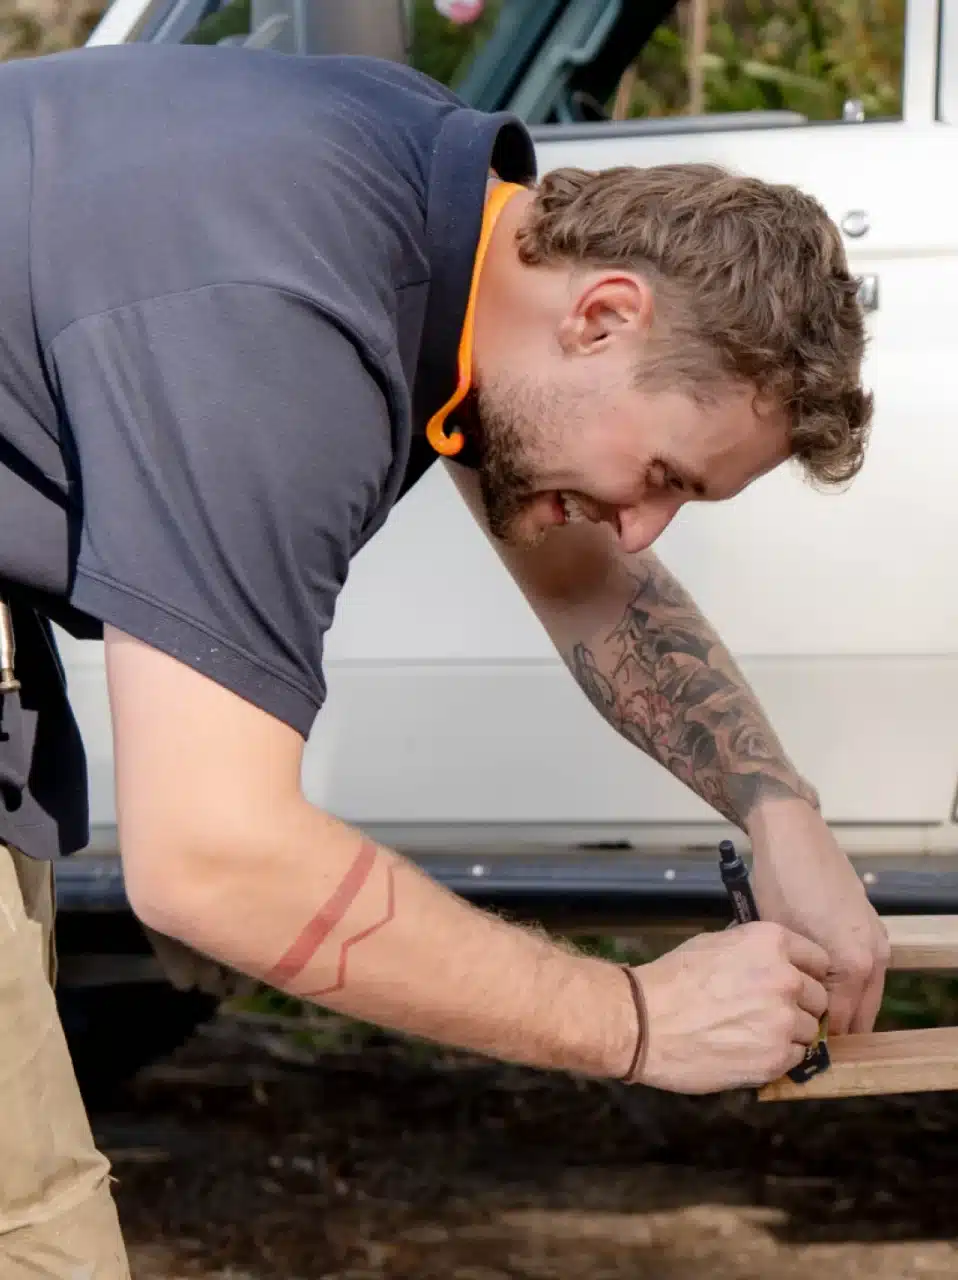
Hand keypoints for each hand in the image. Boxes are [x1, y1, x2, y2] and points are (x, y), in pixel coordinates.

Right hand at [631, 921, 828, 1092]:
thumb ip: (754, 951)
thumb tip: (772, 961)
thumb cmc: (672, 979)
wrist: (644, 1021)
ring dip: (789, 1033)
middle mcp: (786, 978)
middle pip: (818, 997)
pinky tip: (749, 1050)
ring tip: (754, 1033)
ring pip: (809, 1030)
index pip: (818, 959)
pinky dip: (778, 1056)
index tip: (793, 984)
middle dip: (798, 1005)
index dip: (805, 973)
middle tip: (767, 1012)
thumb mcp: (714, 944)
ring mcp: (784, 1020)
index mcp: (771, 942)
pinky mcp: (776, 1058)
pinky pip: (796, 1058)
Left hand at [747, 796, 890, 1034]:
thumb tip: (787, 1013)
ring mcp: (877, 940)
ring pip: (864, 993)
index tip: (794, 1048)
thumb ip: (792, 982)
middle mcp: (874, 957)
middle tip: (800, 1039)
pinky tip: (817, 981)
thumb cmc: (779, 885)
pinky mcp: (872, 926)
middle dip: (834, 1030)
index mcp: (853, 966)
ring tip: (805, 1012)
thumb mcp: (778, 942)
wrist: (793, 836)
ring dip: (841, 1006)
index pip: (841, 1025)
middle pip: (860, 1015)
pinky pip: (863, 969)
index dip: (815, 1040)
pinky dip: (846, 982)